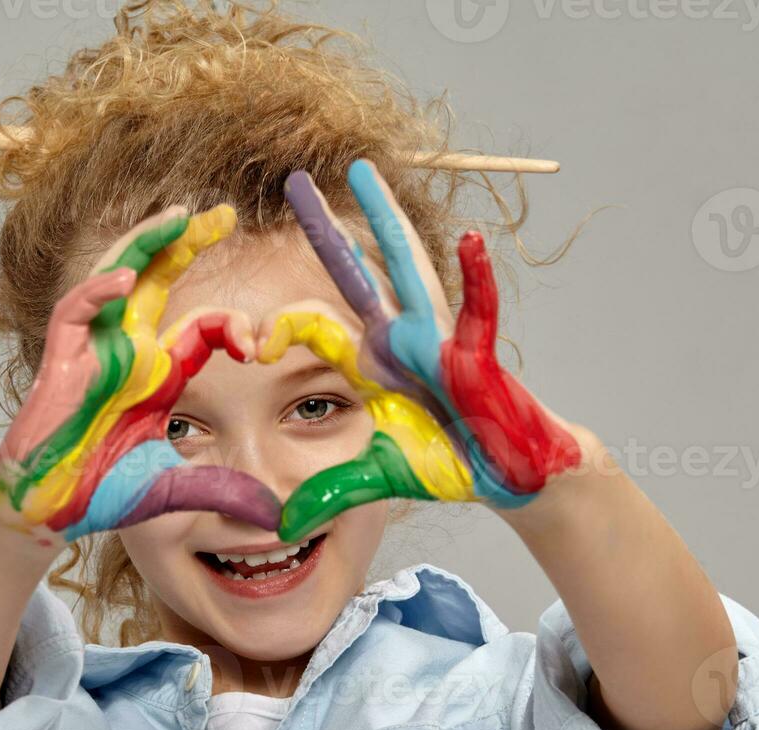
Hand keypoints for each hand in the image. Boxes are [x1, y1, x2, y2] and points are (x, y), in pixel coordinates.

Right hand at [0, 205, 281, 540]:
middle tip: (223, 213)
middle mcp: (126, 351)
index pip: (199, 327)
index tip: (258, 346)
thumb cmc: (102, 492)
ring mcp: (91, 352)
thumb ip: (221, 491)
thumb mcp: (175, 488)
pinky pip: (74, 314)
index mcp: (156, 373)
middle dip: (186, 244)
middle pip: (156, 280)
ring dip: (144, 246)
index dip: (230, 326)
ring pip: (115, 279)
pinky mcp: (59, 364)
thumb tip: (273, 515)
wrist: (49, 512)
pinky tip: (123, 281)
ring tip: (177, 218)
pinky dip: (95, 294)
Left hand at [261, 160, 583, 541]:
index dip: (279, 329)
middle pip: (354, 272)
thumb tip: (283, 527)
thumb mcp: (377, 478)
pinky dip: (477, 279)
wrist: (508, 474)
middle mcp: (399, 339)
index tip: (250, 341)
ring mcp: (438, 340)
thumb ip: (330, 496)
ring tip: (364, 173)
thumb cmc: (451, 462)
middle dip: (324, 227)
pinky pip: (477, 313)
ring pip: (406, 269)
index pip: (314, 327)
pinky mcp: (476, 357)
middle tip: (295, 180)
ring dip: (386, 220)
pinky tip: (471, 242)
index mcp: (371, 360)